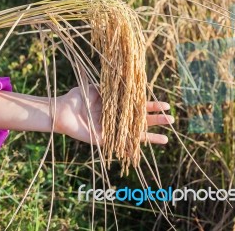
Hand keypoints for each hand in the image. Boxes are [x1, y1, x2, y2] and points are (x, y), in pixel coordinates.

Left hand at [55, 85, 173, 144]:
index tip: (165, 104)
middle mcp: (116, 119)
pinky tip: (142, 153)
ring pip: (134, 135)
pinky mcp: (104, 139)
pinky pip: (120, 146)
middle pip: (140, 120)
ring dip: (150, 136)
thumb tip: (124, 82)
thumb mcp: (95, 88)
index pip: (137, 106)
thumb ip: (109, 87)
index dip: (151, 105)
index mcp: (115, 106)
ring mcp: (112, 130)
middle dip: (156, 120)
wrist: (62, 110)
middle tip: (172, 120)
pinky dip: (130, 150)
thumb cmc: (77, 97)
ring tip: (167, 139)